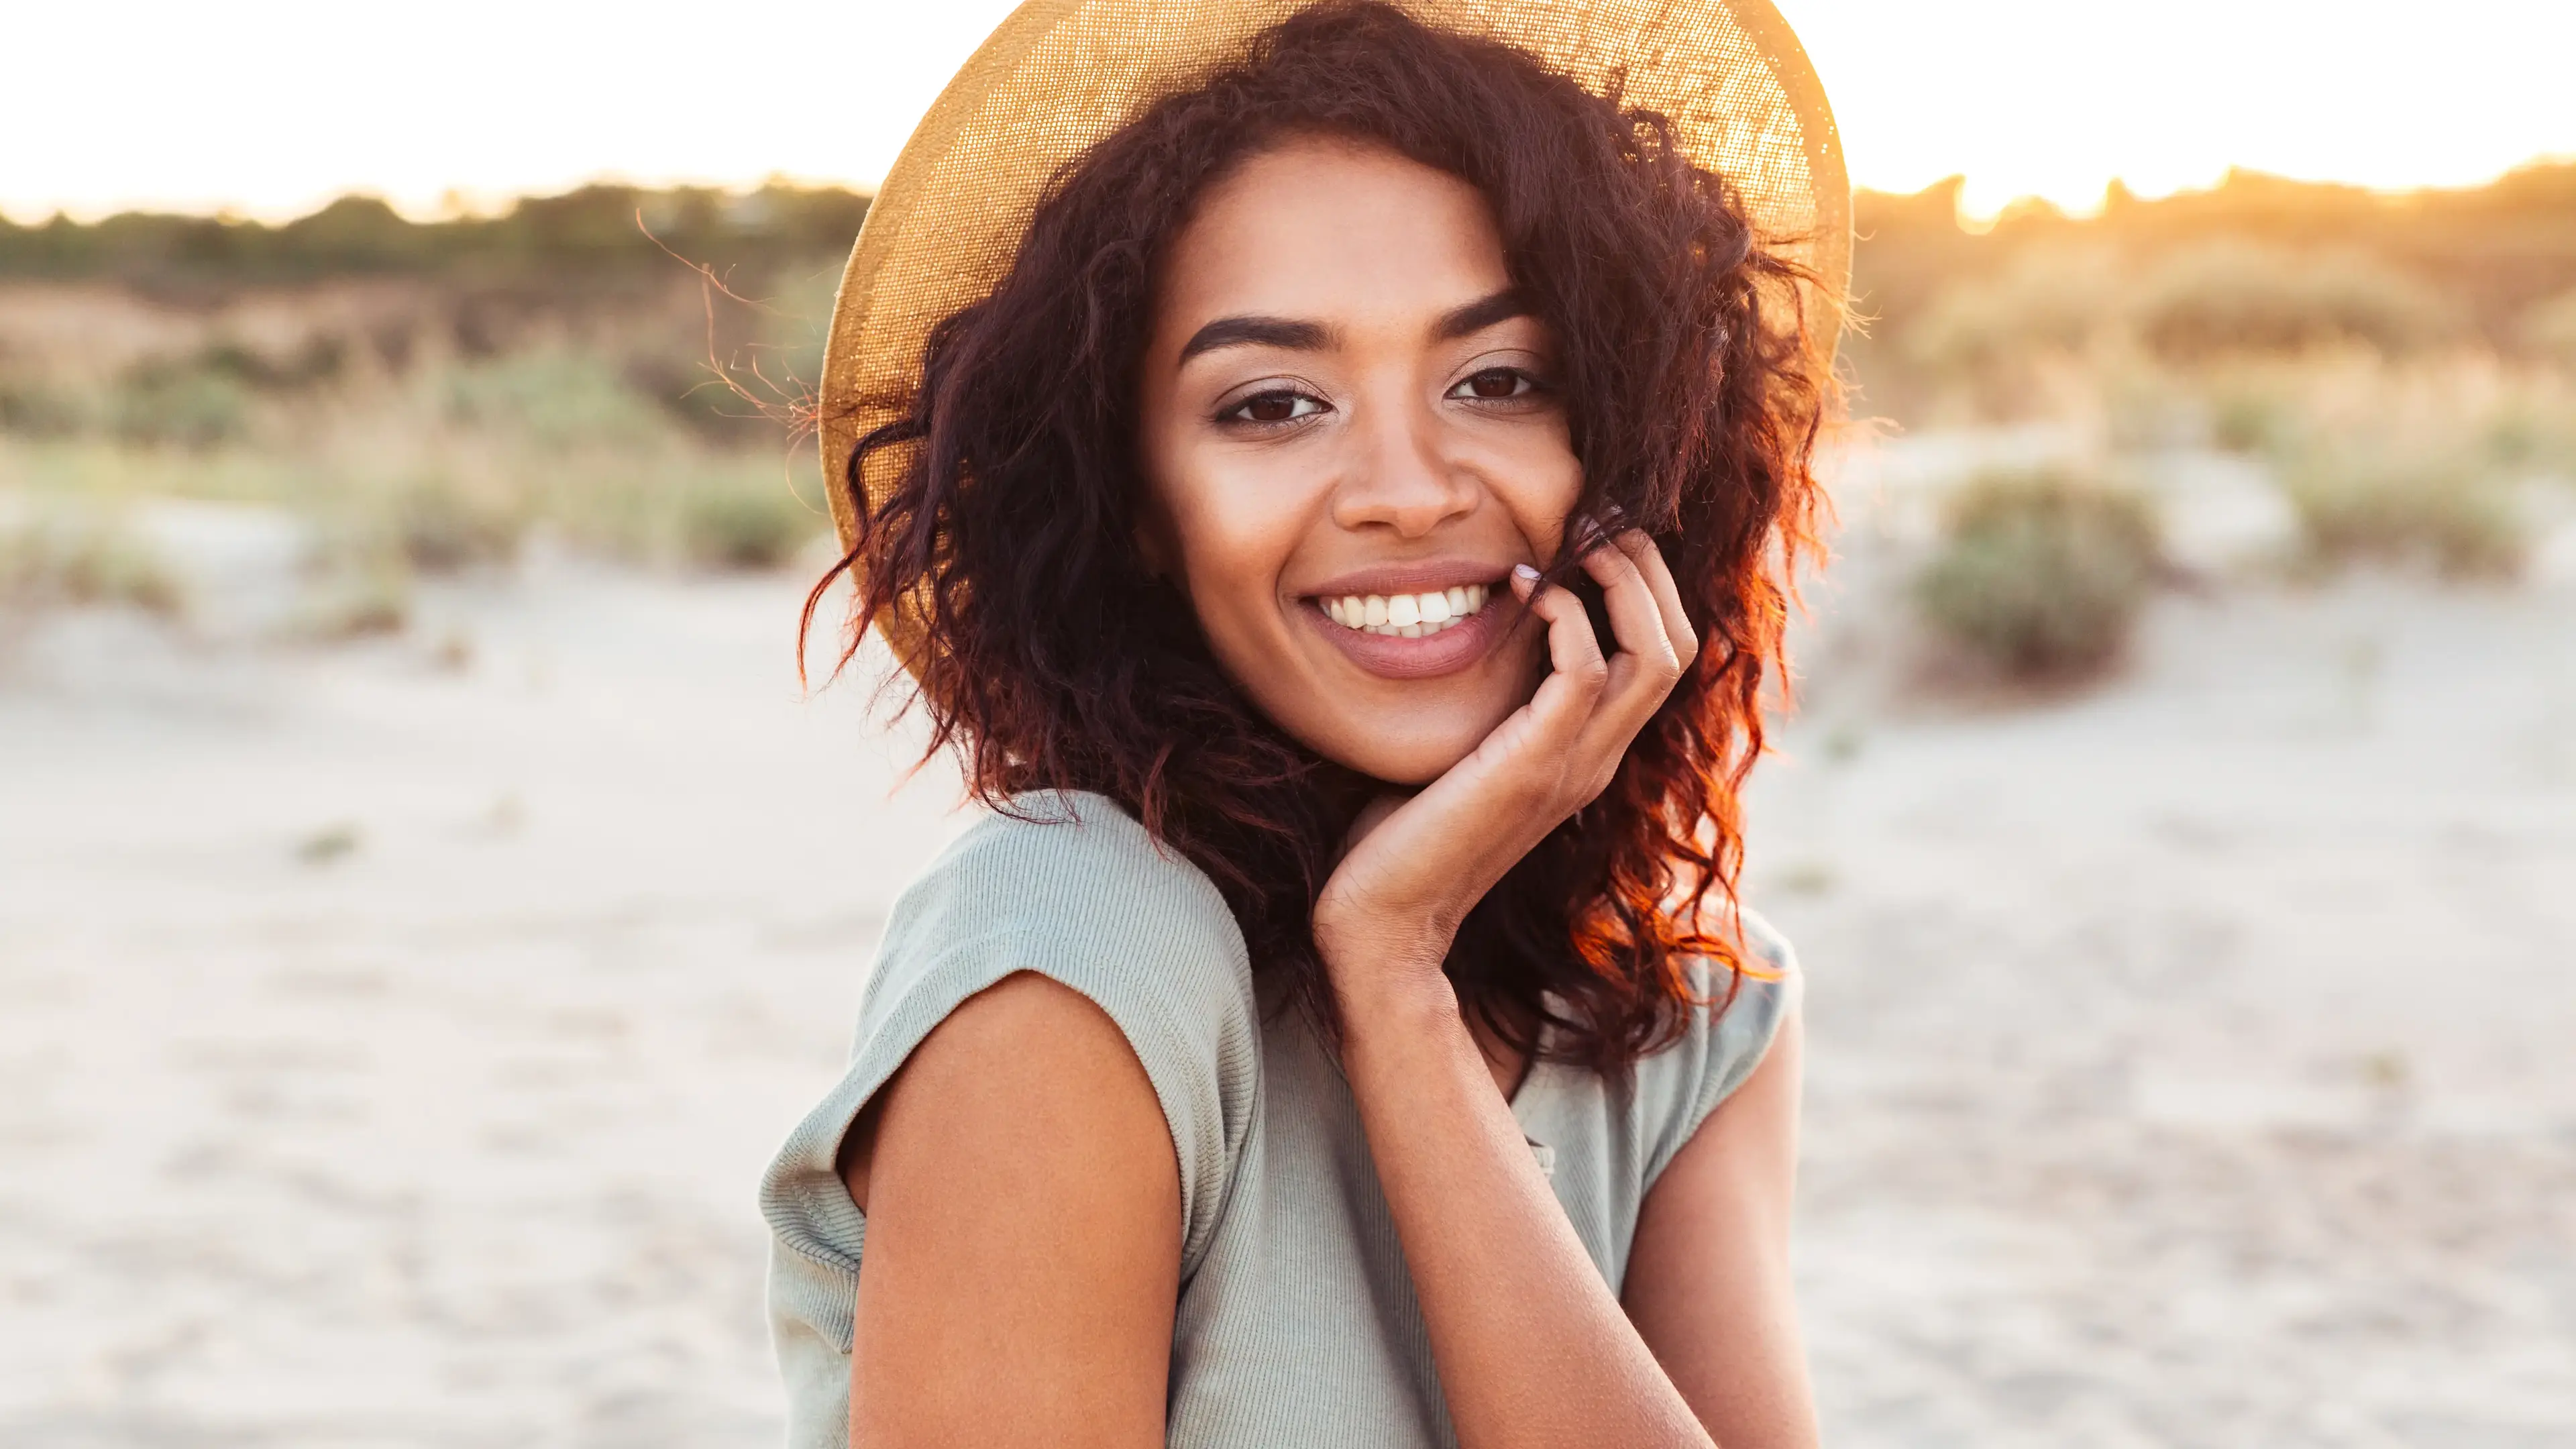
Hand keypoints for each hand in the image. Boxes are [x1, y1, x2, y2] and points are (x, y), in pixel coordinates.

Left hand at [1310, 529, 1699, 996]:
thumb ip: (1484, 702)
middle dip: (1648, 568)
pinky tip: (1523, 591)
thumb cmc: (1399, 836)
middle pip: (1681, 646)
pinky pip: (1587, 672)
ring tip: (1578, 536)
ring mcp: (1575, 766)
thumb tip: (1464, 627)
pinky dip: (1566, 617)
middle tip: (1598, 516)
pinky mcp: (1535, 767)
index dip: (1645, 588)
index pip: (1663, 659)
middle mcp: (1597, 760)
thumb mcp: (1459, 753)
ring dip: (1622, 580)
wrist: (1381, 919)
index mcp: (1587, 755)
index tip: (1592, 536)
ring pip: (1656, 654)